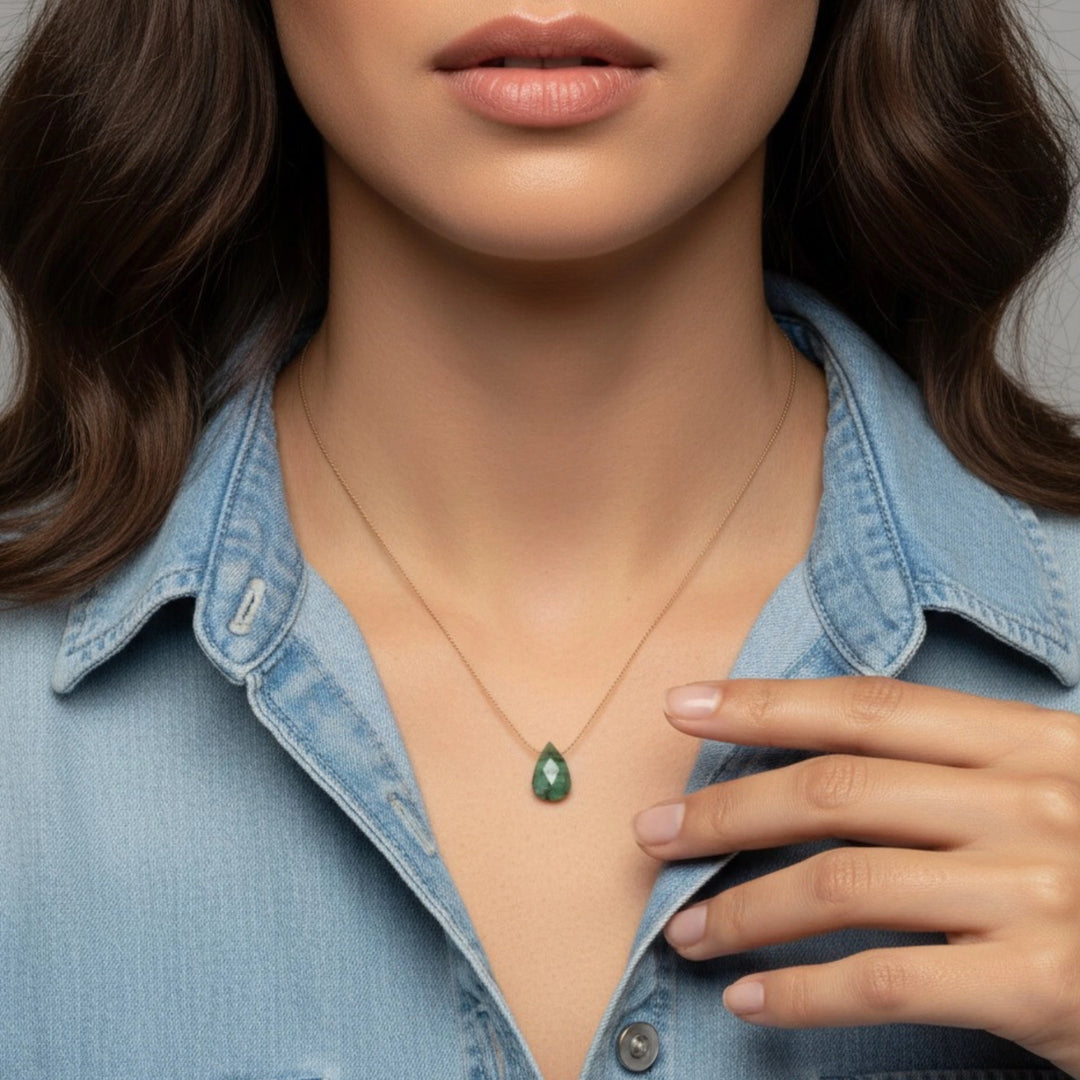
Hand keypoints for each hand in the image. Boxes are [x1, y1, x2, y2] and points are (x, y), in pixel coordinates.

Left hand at [630, 676, 1079, 1076]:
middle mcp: (1028, 803)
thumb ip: (959, 773)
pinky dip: (804, 993)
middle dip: (726, 809)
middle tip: (654, 833)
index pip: (867, 709)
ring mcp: (1033, 893)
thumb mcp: (1056, 791)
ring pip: (843, 883)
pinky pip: (886, 982)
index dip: (764, 703)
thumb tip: (820, 768)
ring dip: (744, 909)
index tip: (682, 707)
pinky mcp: (1037, 986)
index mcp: (1029, 743)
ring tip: (683, 929)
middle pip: (835, 791)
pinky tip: (752, 998)